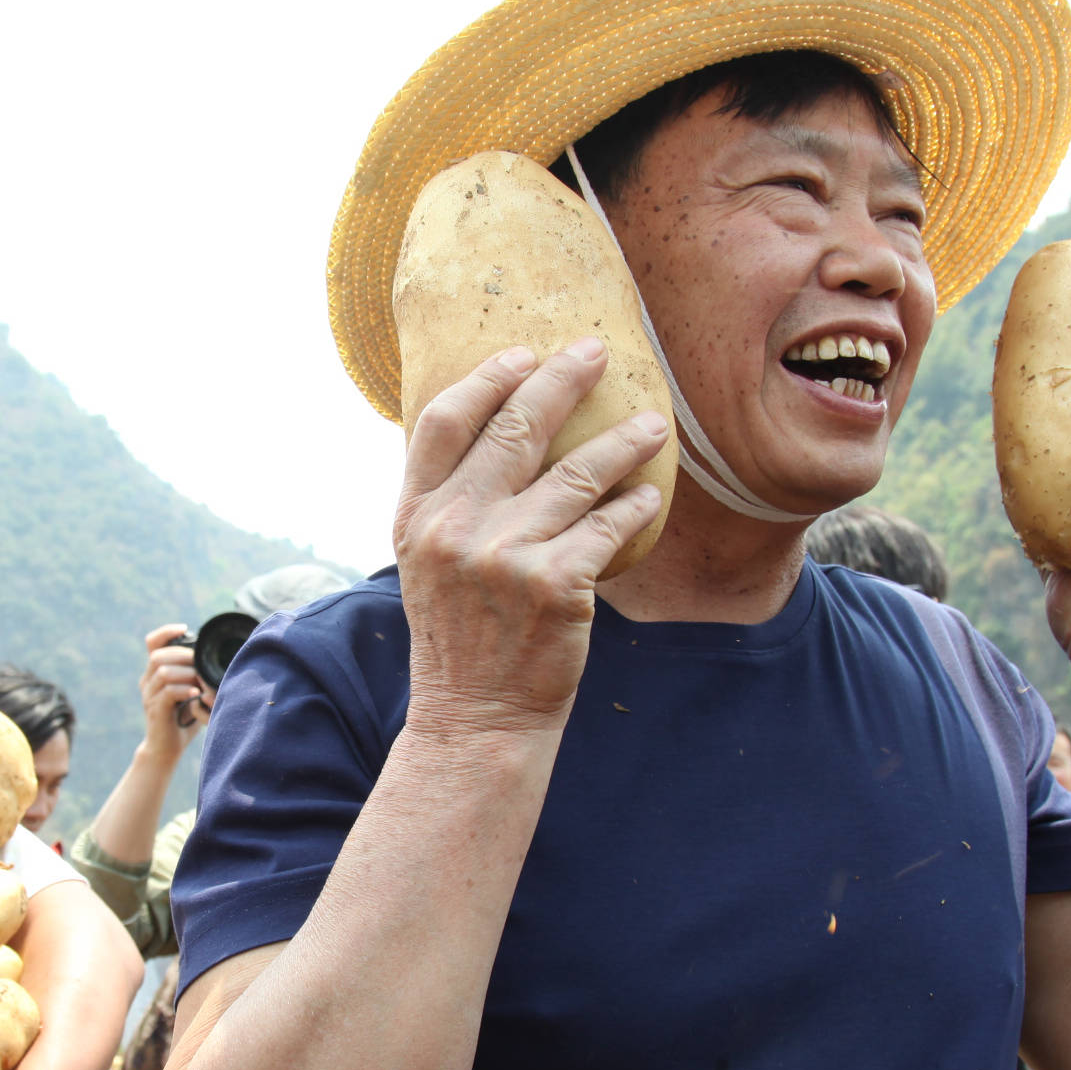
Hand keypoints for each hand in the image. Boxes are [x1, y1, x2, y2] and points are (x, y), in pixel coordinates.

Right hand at [137, 624, 212, 759]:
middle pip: (158, 655)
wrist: (166, 749)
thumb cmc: (183, 719)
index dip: (166, 632)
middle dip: (184, 656)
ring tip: (201, 683)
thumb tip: (218, 660)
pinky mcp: (155, 710)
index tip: (184, 629)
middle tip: (201, 666)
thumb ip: (197, 675)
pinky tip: (196, 695)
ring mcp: (149, 695)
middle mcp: (148, 681)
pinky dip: (184, 690)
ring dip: (187, 674)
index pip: (152, 643)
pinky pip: (168, 692)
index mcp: (154, 672)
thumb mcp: (190, 691)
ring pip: (163, 672)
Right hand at [395, 342, 667, 737]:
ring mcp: (505, 554)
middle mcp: (455, 526)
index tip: (522, 353)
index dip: (487, 378)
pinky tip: (649, 495)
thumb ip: (448, 505)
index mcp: (417, 515)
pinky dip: (634, 507)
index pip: (445, 420)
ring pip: (579, 471)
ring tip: (653, 425)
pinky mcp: (555, 584)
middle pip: (516, 425)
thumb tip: (492, 437)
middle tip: (596, 351)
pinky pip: (609, 525)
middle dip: (563, 378)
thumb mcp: (426, 564)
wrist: (476, 718)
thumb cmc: (461, 639)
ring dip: (624, 440)